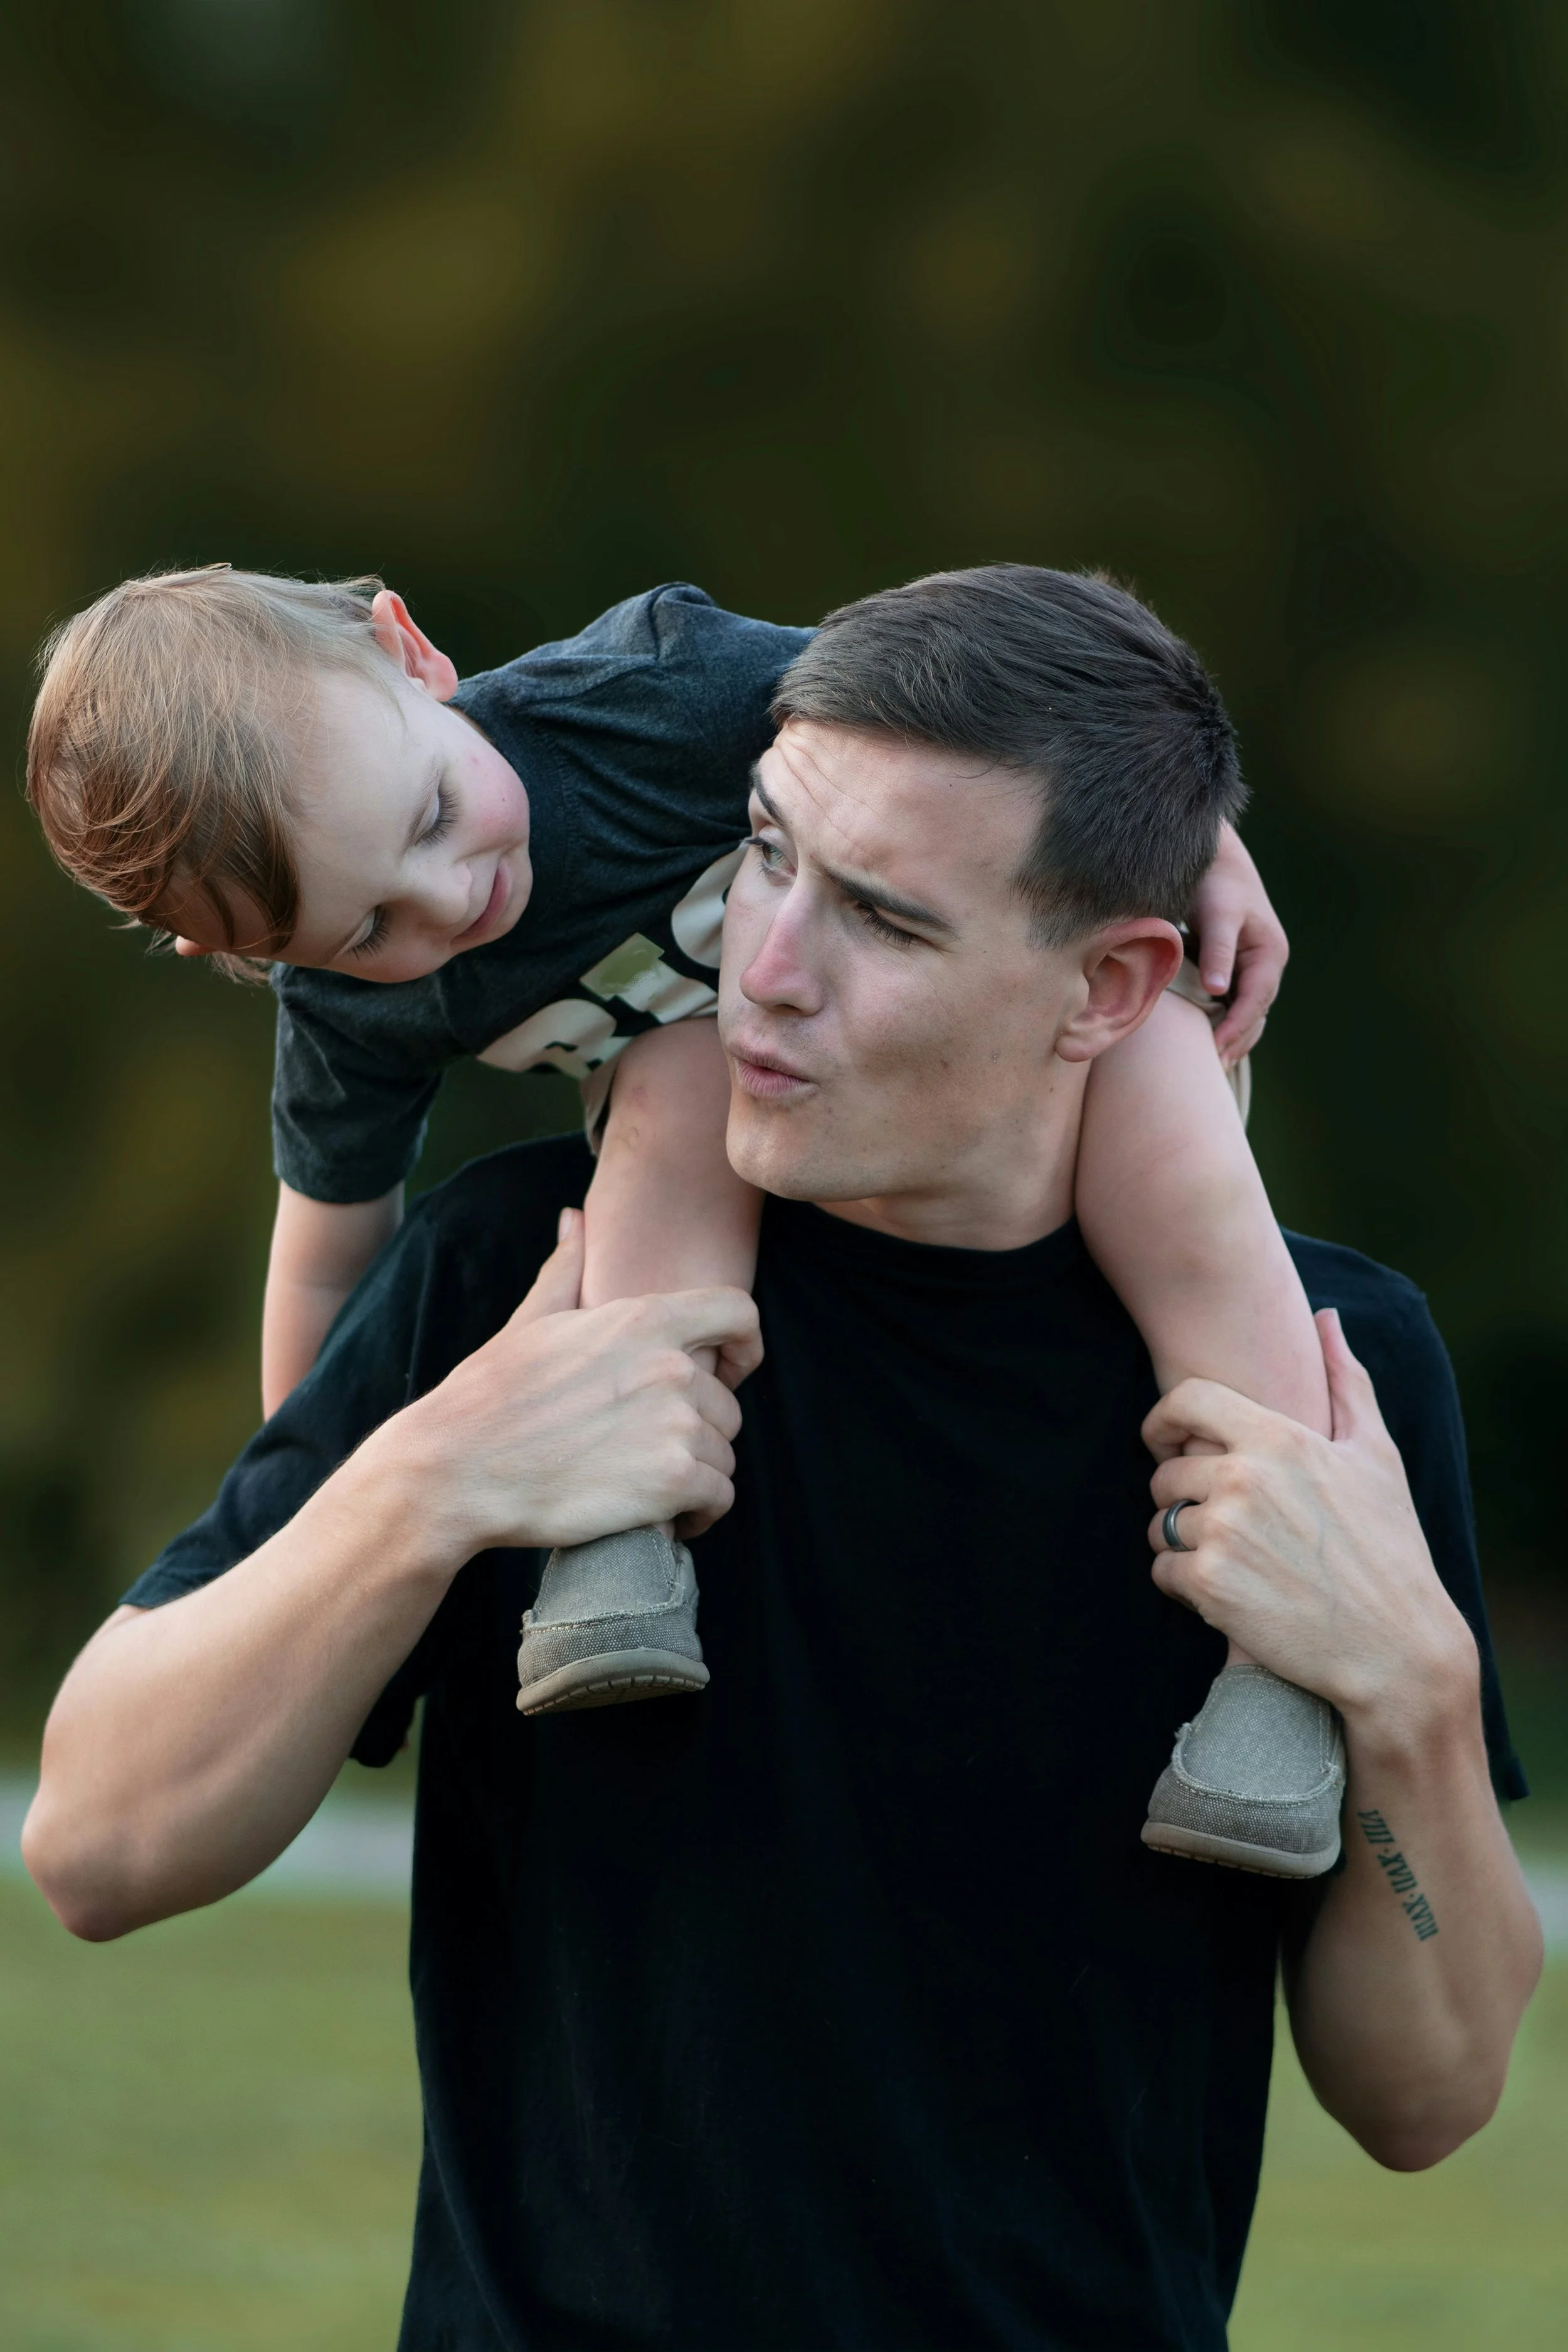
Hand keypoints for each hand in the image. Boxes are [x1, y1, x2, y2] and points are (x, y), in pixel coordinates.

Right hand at [386, 1210, 761, 1552]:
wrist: (457, 1469)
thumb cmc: (488, 1396)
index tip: (727, 1371)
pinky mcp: (673, 1482)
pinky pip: (719, 1498)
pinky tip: (669, 1520)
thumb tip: (575, 1220)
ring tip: (654, 1489)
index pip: (738, 1313)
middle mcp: (670, 1367)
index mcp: (643, 1320)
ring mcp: (676, 1425)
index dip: (743, 1345)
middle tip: (651, 1451)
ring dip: (698, 1474)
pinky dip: (701, 1515)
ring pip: (724, 1454)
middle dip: (699, 1429)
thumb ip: (567, 1269)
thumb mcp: (530, 1321)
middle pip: (726, 1402)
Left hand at [1143, 1311, 1475, 1737]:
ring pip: (1159, 1523)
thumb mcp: (1376, 1456)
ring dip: (1181, 1542)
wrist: (1398, 1647)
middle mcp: (1244, 1478)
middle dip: (1184, 1496)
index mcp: (1279, 1439)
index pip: (1186, 1400)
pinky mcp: (1208, 1586)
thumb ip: (1346, 1381)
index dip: (1163, 1419)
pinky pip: (1161, 1571)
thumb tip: (1327, 1318)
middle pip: (1166, 1471)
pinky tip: (1227, 1593)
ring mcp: (1223, 1532)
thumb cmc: (1390, 1547)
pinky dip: (1183, 1584)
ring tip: (1232, 1560)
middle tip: (1224, 1524)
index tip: (1165, 1441)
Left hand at [1189, 822, 1287, 1066]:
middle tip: (1208, 1072)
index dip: (1236, 1029)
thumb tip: (1217, 989)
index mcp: (1269, 955)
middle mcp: (1265, 965)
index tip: (1213, 1052)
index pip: (1255, 1003)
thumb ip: (1217, 950)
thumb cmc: (1214, 883)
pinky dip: (1218, 1022)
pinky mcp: (1232, 967)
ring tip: (1206, 1067)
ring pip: (1244, 1013)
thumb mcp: (1218, 915)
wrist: (1210, 858)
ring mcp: (1250, 968)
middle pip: (1254, 1015)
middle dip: (1234, 1042)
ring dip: (1229, 1038)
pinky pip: (1229, 1003)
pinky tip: (1198, 1040)